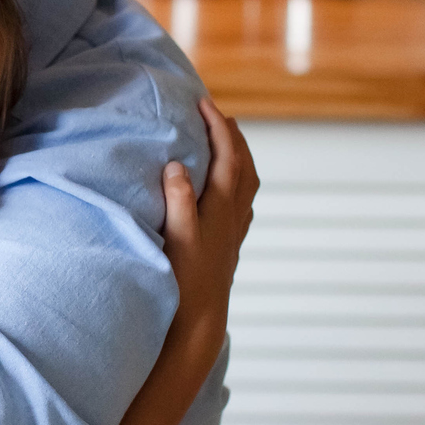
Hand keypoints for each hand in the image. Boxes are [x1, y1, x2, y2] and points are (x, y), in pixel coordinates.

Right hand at [160, 97, 259, 333]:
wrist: (201, 321)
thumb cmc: (184, 282)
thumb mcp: (177, 239)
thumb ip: (178, 201)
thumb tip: (178, 165)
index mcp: (221, 209)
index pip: (227, 157)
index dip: (217, 128)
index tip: (205, 103)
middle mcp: (234, 217)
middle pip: (243, 165)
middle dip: (232, 136)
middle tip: (216, 114)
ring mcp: (234, 231)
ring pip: (247, 183)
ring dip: (238, 156)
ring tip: (225, 141)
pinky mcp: (229, 243)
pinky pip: (242, 200)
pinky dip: (237, 181)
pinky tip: (227, 186)